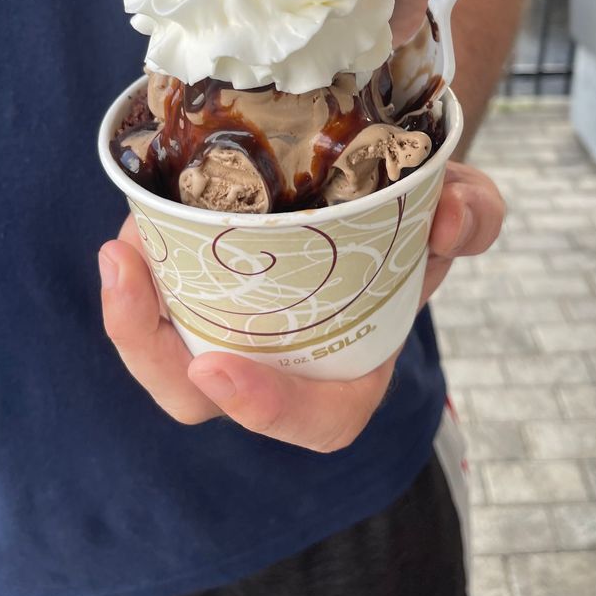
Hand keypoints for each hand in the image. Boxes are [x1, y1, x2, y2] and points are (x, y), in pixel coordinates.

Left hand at [98, 162, 502, 450]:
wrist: (377, 177)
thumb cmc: (422, 213)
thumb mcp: (465, 209)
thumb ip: (474, 217)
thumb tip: (447, 216)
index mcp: (352, 366)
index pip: (313, 418)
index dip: (266, 409)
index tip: (218, 367)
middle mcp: (284, 360)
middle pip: (205, 395)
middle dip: (154, 356)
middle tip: (130, 278)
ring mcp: (236, 327)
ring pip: (165, 351)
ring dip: (131, 314)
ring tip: (121, 249)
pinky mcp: (202, 286)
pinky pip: (156, 299)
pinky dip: (141, 269)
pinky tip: (133, 217)